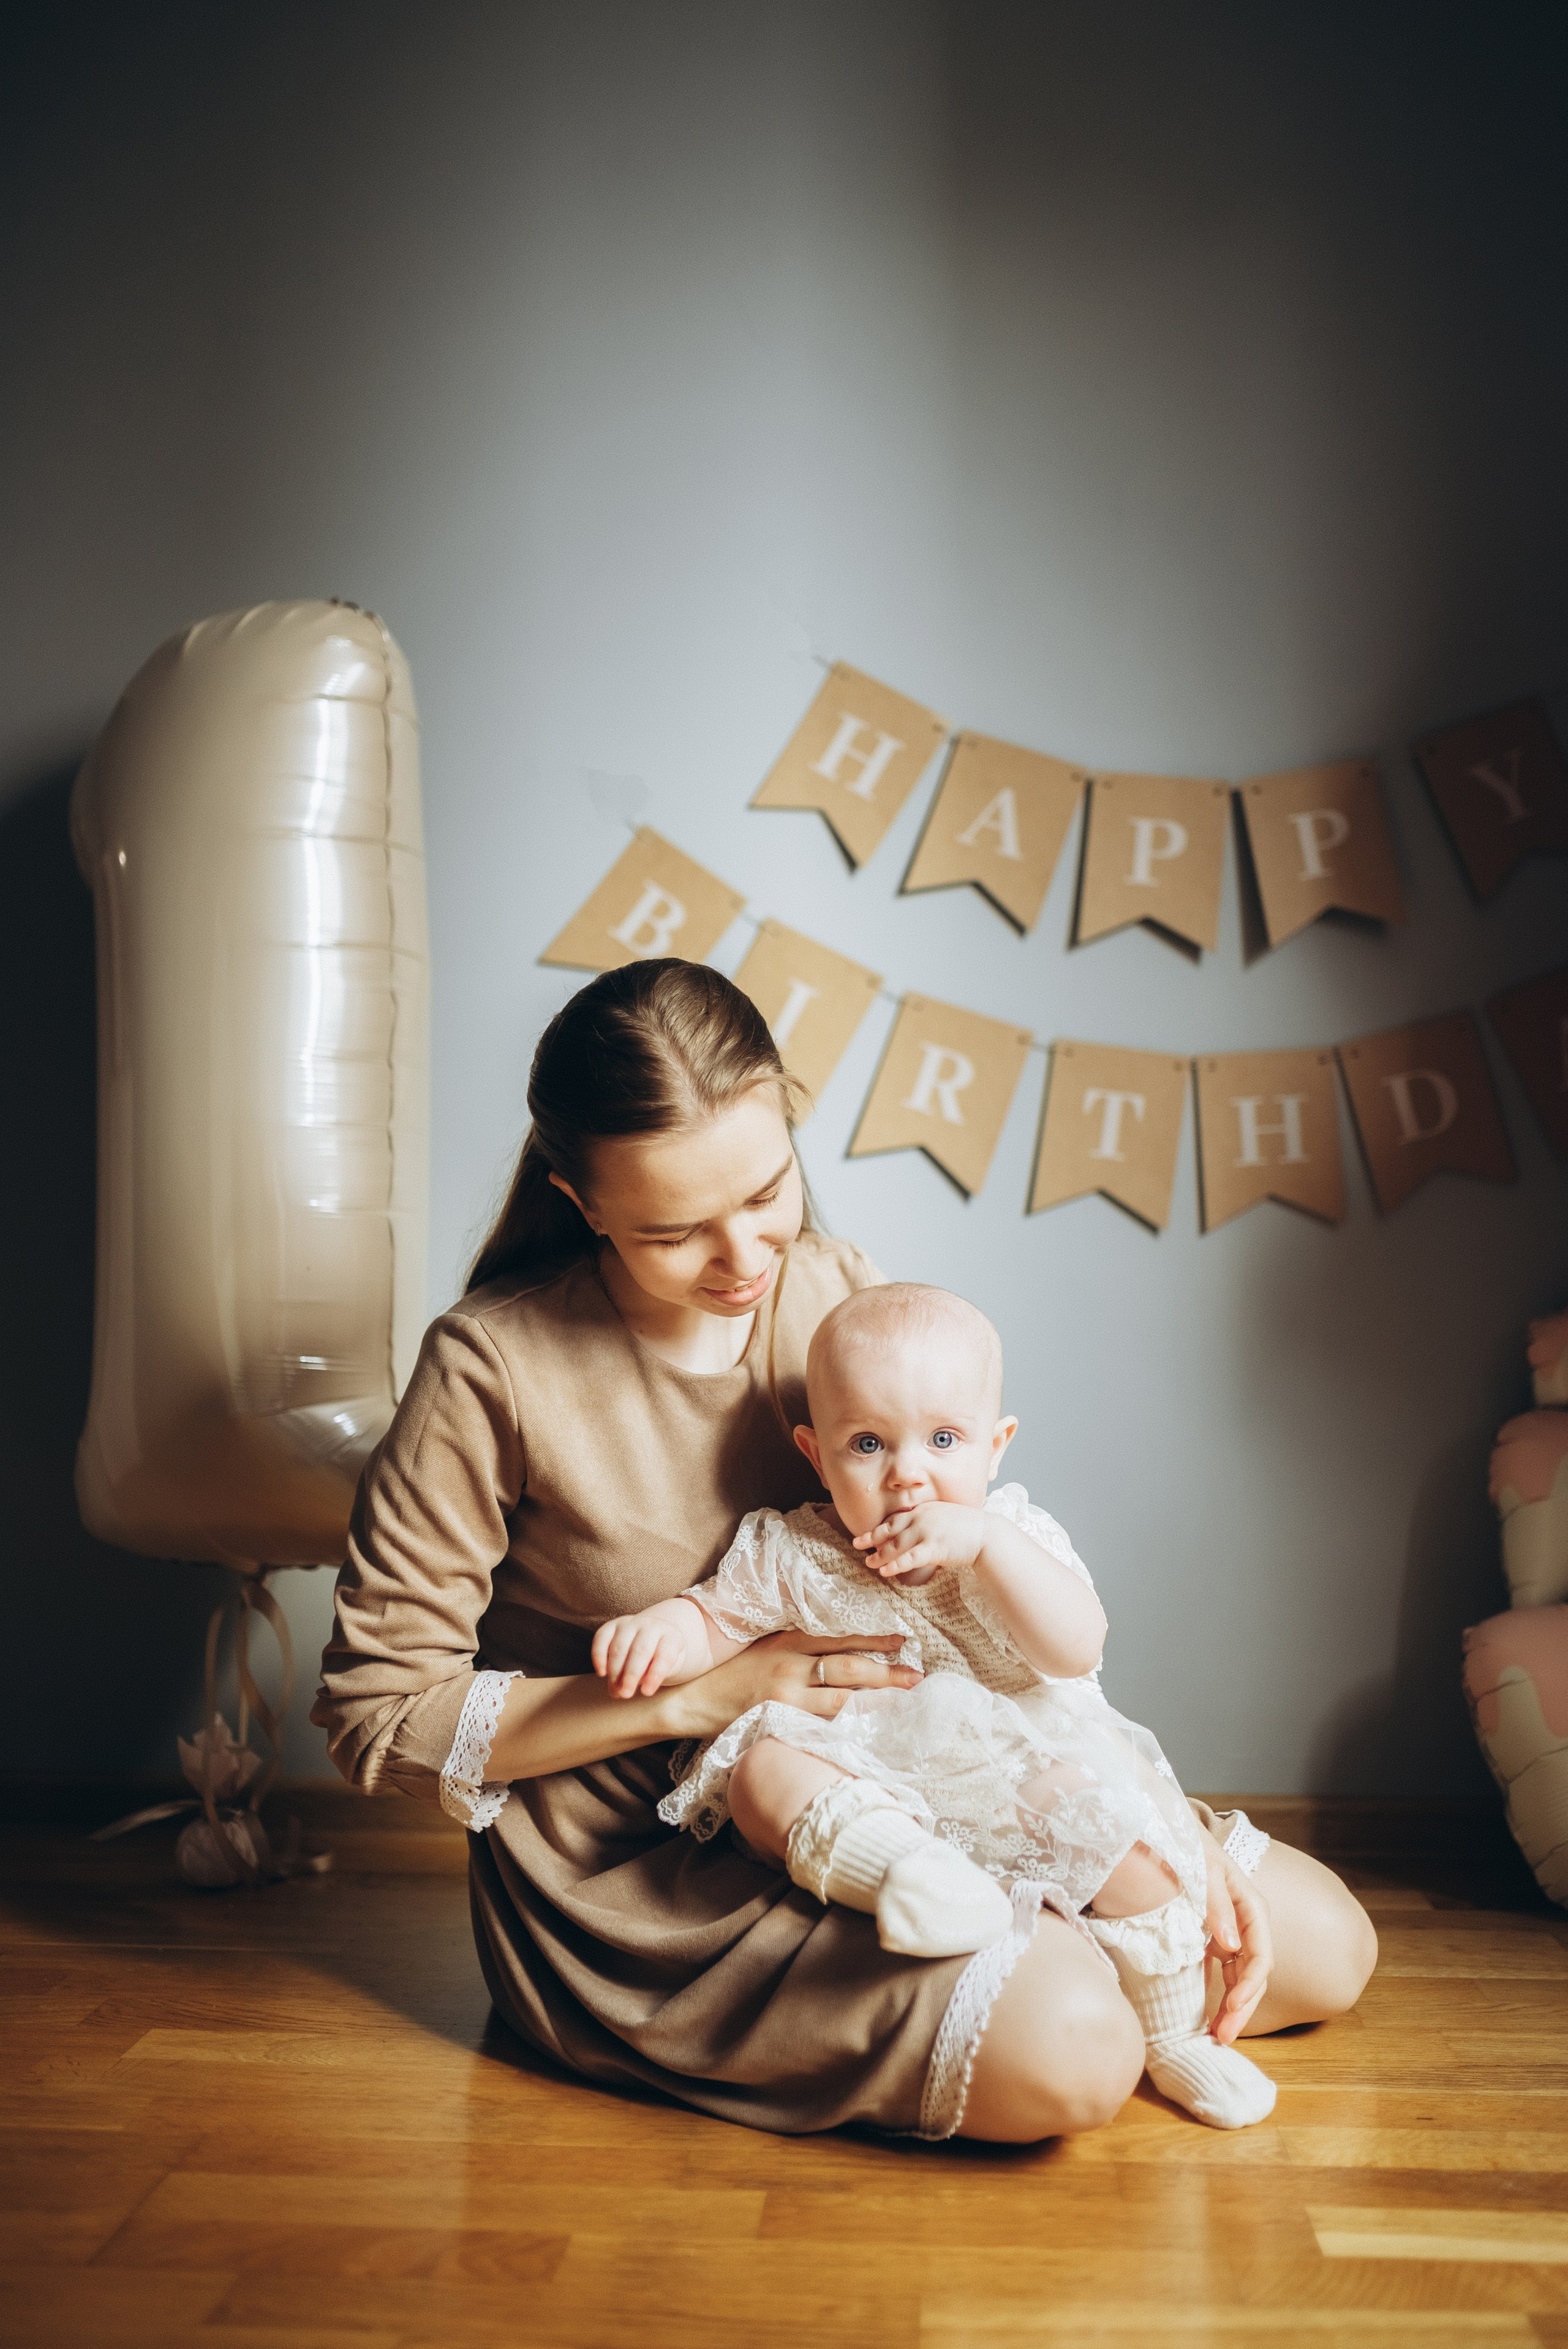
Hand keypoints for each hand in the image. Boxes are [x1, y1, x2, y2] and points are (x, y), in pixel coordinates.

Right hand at [591, 1614, 688, 1699]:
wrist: (653, 1639)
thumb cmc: (660, 1660)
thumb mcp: (665, 1670)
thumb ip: (648, 1678)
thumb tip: (620, 1690)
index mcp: (671, 1636)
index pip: (665, 1655)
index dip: (655, 1674)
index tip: (646, 1693)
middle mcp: (651, 1625)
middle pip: (641, 1650)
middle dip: (632, 1674)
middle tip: (626, 1694)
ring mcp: (631, 1623)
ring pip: (620, 1646)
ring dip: (615, 1670)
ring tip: (615, 1689)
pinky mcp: (612, 1625)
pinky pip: (601, 1638)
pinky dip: (599, 1656)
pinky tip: (602, 1673)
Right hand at [664, 1631, 921, 1738]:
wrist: (691, 1699)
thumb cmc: (728, 1674)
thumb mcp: (762, 1648)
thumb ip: (795, 1647)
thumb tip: (834, 1649)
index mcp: (788, 1641)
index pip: (840, 1639)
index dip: (873, 1640)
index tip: (903, 1640)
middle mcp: (790, 1664)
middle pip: (849, 1667)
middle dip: (886, 1673)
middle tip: (917, 1677)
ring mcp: (785, 1693)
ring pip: (841, 1697)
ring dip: (876, 1701)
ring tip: (903, 1703)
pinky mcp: (778, 1718)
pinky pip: (821, 1722)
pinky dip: (847, 1724)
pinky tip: (868, 1728)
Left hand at [852, 1501, 985, 1585]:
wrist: (988, 1534)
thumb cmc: (969, 1528)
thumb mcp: (946, 1517)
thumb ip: (930, 1520)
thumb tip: (919, 1530)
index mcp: (924, 1510)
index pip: (896, 1519)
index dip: (880, 1528)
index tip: (868, 1534)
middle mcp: (921, 1518)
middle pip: (890, 1529)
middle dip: (872, 1538)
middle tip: (857, 1544)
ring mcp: (926, 1532)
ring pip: (896, 1545)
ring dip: (880, 1555)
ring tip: (869, 1563)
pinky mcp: (933, 1547)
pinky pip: (909, 1558)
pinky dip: (895, 1564)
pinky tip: (885, 1571)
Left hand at [1201, 1830, 1271, 2043]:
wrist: (1162, 1831)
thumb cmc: (1184, 1844)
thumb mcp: (1201, 1867)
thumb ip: (1217, 1903)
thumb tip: (1232, 1944)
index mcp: (1250, 1905)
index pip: (1261, 1954)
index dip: (1250, 1984)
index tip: (1232, 2006)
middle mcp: (1244, 1923)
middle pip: (1253, 1974)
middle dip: (1242, 2008)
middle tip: (1224, 2037)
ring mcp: (1229, 1933)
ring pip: (1239, 1979)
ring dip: (1232, 2009)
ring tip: (1218, 2037)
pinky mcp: (1212, 1940)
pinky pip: (1221, 1973)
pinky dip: (1217, 1995)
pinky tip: (1208, 2019)